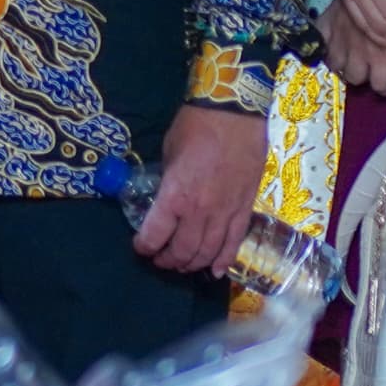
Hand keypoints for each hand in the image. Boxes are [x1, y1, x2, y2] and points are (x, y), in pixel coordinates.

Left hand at [132, 102, 268, 275]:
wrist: (235, 114)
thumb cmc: (195, 127)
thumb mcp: (169, 153)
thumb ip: (168, 181)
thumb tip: (165, 194)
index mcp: (175, 196)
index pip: (154, 235)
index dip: (144, 246)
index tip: (141, 246)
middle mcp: (200, 212)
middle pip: (183, 251)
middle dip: (168, 260)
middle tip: (161, 258)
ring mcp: (225, 213)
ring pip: (208, 253)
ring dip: (192, 263)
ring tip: (183, 264)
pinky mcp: (245, 210)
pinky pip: (234, 243)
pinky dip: (223, 261)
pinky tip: (214, 271)